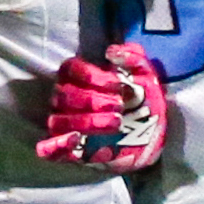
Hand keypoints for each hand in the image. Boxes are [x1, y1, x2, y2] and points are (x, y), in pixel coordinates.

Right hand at [35, 41, 171, 167]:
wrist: (156, 135)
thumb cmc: (145, 101)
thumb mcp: (146, 74)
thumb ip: (134, 57)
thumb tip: (111, 52)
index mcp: (79, 78)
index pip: (70, 70)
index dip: (91, 75)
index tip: (117, 84)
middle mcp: (67, 100)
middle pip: (65, 95)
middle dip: (93, 100)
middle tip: (120, 105)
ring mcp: (65, 126)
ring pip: (59, 121)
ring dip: (86, 121)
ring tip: (116, 123)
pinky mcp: (68, 151)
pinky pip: (47, 149)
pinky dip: (57, 144)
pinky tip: (76, 139)